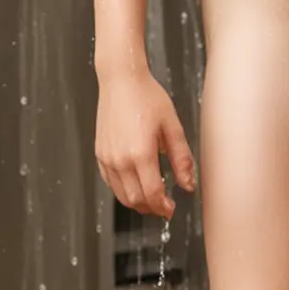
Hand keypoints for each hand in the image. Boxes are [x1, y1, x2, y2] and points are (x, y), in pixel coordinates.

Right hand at [96, 69, 196, 217]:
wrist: (122, 80)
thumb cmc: (148, 97)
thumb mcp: (172, 125)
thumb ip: (182, 158)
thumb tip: (189, 185)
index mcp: (141, 153)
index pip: (152, 194)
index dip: (163, 207)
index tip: (172, 209)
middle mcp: (120, 160)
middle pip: (136, 199)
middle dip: (152, 208)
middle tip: (164, 206)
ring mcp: (107, 158)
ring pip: (121, 195)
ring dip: (137, 202)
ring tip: (152, 197)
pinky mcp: (100, 154)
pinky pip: (110, 182)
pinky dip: (123, 190)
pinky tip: (135, 183)